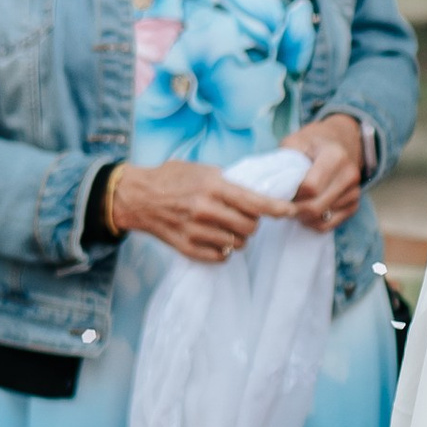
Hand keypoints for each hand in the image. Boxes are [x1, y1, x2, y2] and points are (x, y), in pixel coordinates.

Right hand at [106, 157, 268, 262]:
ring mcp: (195, 230)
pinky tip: (217, 240)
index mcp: (212, 186)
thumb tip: (258, 190)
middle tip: (245, 218)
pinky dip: (224, 251)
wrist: (136, 197)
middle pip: (250, 227)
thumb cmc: (172, 179)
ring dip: (238, 238)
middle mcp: (205, 209)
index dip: (276, 208)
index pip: (254, 202)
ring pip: (237, 244)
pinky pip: (220, 257)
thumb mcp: (202, 170)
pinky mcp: (186, 247)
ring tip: (227, 228)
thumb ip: (229, 182)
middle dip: (253, 224)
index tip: (290, 211)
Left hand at [281, 111, 365, 233]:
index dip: (291, 194)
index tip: (281, 190)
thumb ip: (285, 161)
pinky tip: (305, 210)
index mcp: (335, 156)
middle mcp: (349, 175)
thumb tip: (269, 186)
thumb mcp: (296, 141)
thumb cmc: (314, 141)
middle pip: (316, 207)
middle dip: (295, 209)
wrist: (342, 140)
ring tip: (294, 203)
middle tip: (282, 203)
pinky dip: (313, 222)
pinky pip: (329, 224)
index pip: (310, 188)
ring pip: (321, 218)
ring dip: (303, 216)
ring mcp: (354, 191)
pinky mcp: (354, 204)